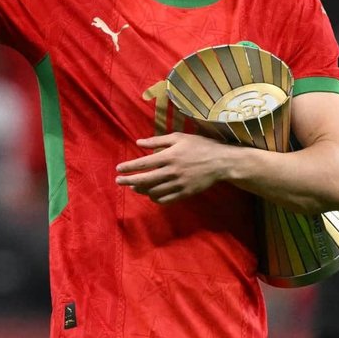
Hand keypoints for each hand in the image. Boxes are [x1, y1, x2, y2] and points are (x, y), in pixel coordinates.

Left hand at [115, 133, 231, 203]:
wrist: (220, 162)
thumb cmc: (199, 146)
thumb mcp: (179, 137)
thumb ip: (157, 141)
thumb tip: (138, 142)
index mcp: (169, 156)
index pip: (143, 163)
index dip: (129, 167)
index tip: (118, 169)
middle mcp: (172, 171)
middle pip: (145, 179)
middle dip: (129, 180)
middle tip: (118, 181)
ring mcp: (178, 184)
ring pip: (154, 191)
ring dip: (141, 190)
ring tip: (134, 187)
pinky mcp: (185, 193)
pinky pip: (166, 200)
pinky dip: (155, 199)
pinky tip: (151, 195)